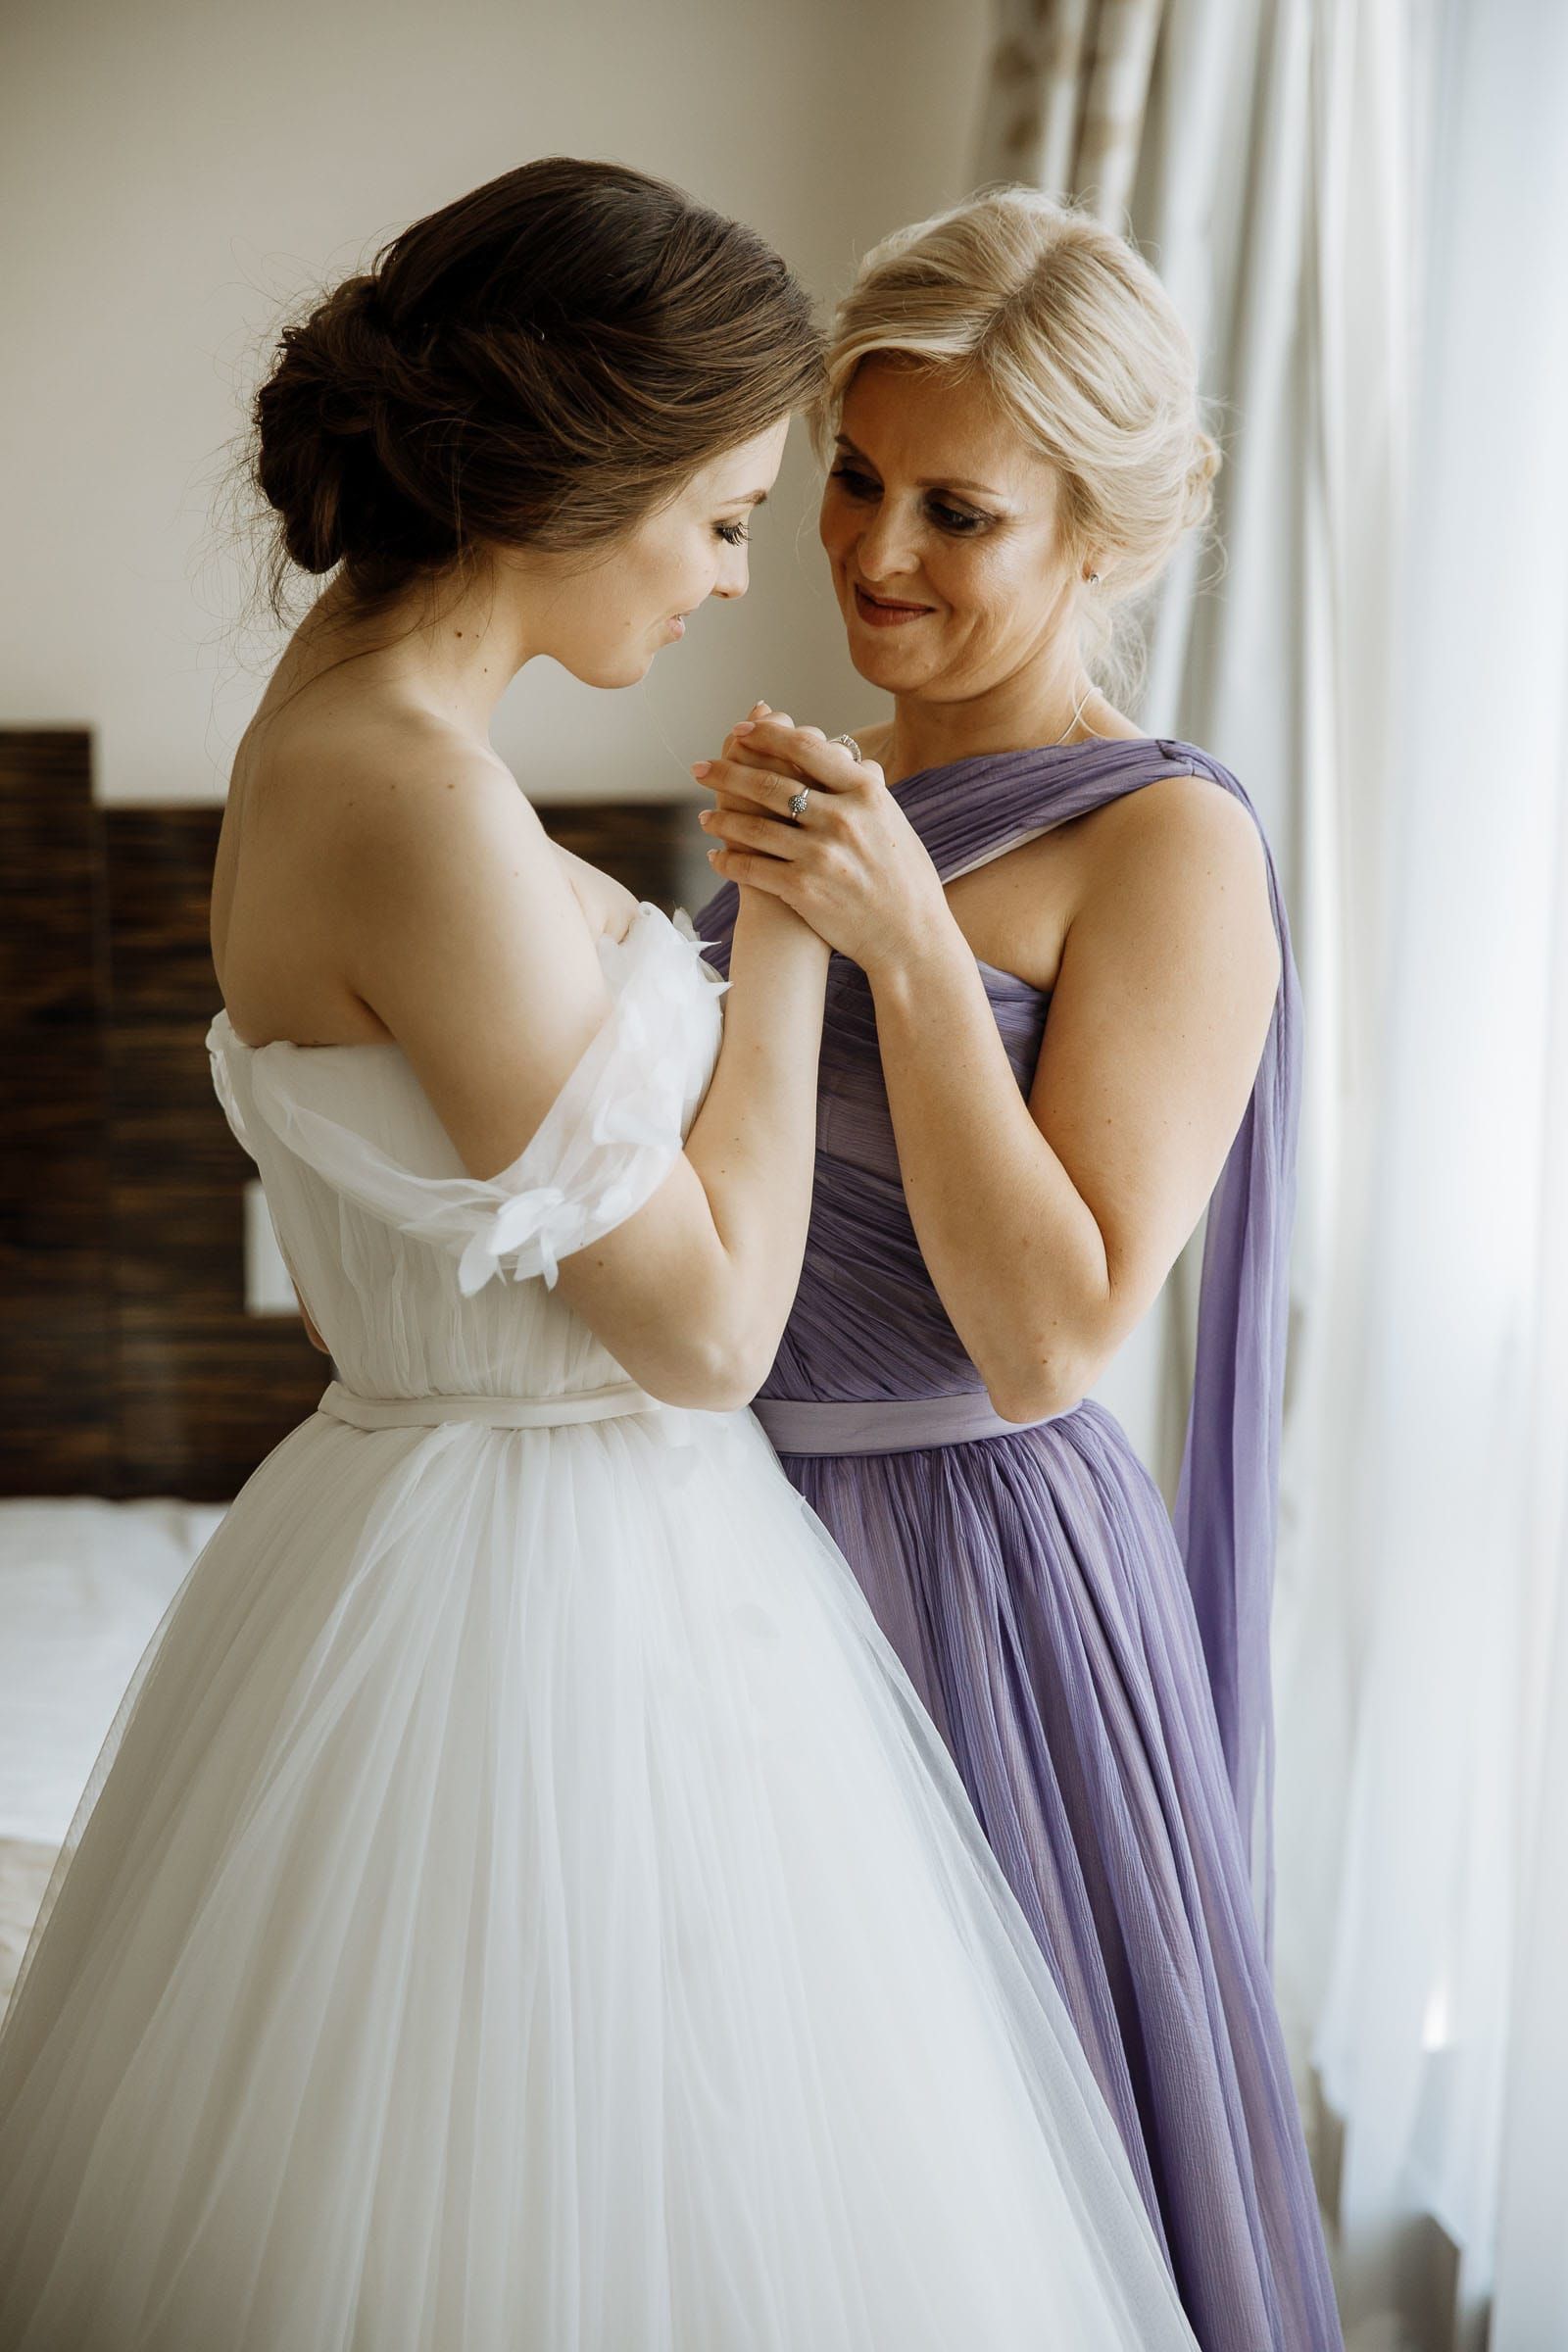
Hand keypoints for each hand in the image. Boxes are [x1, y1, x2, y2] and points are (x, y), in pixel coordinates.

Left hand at [692, 716, 948, 975]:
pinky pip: (753, 868)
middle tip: (700, 768)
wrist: (911, 937)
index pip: (806, 747)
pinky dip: (728, 861)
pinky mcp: (804, 888)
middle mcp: (842, 818)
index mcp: (865, 792)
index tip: (742, 730)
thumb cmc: (904, 879)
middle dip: (726, 773)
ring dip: (720, 819)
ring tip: (704, 817)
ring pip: (753, 826)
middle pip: (770, 783)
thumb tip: (841, 753)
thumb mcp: (893, 820)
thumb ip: (863, 787)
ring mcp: (821, 854)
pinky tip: (716, 857)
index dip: (767, 734)